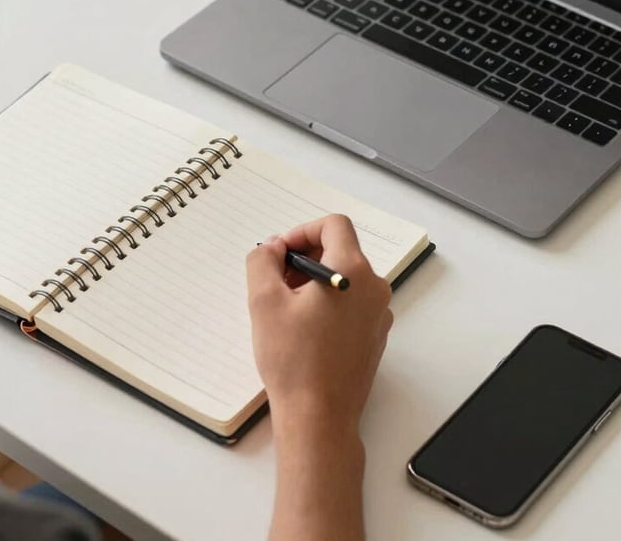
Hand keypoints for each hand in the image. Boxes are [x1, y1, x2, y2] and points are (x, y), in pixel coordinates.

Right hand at [247, 214, 392, 435]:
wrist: (319, 419)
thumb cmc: (293, 361)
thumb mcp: (264, 301)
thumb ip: (263, 260)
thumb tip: (273, 248)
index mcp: (352, 271)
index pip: (334, 224)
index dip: (303, 230)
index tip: (281, 254)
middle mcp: (374, 288)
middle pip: (341, 250)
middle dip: (305, 257)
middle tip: (276, 280)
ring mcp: (379, 314)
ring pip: (345, 277)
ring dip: (314, 280)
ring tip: (286, 307)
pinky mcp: (375, 336)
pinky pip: (352, 303)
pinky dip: (328, 302)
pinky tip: (304, 329)